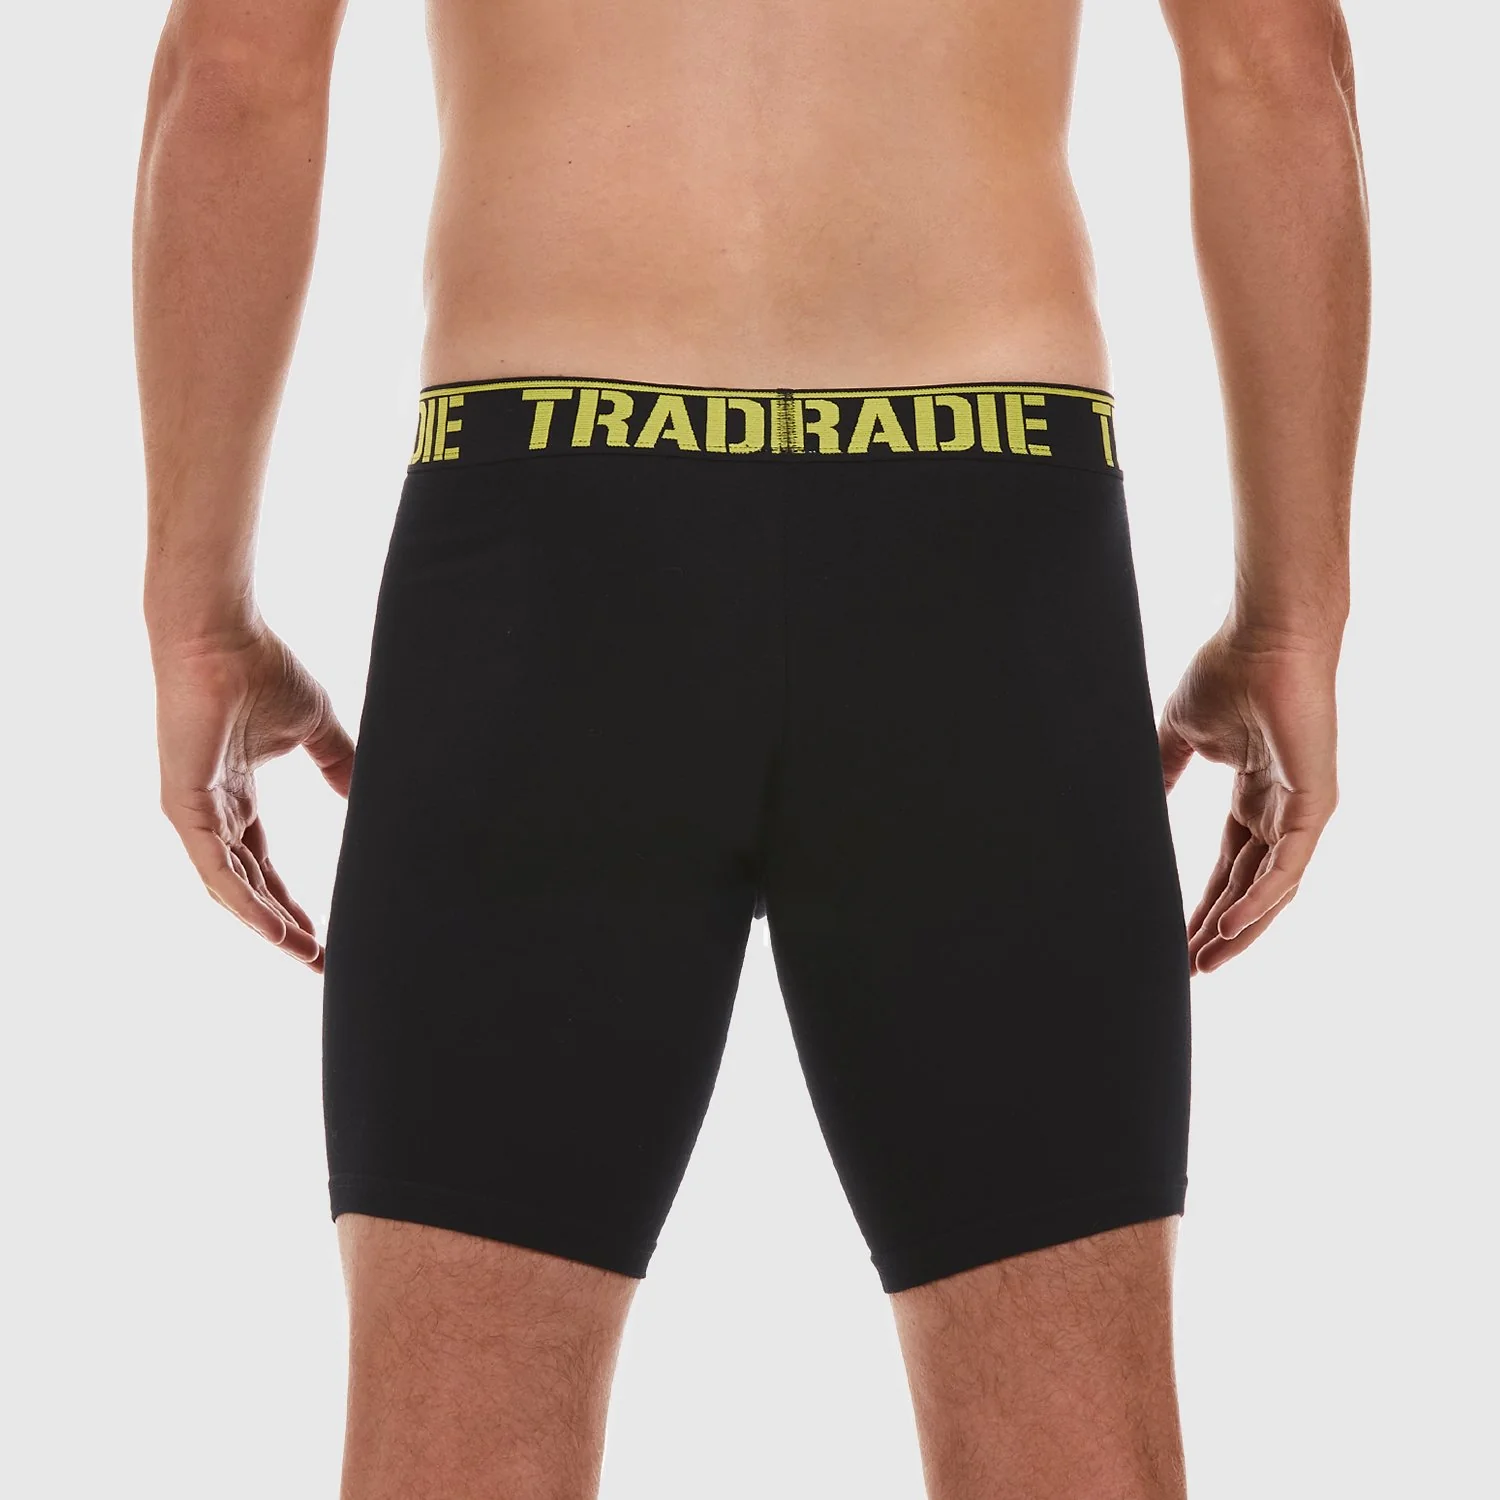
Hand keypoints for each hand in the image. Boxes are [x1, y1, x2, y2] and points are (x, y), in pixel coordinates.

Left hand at [154, 625, 353, 971]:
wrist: (222, 635)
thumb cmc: (260, 668)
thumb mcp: (317, 728)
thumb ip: (340, 763)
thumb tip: (369, 794)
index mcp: (236, 797)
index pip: (263, 867)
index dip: (294, 903)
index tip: (328, 933)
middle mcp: (213, 812)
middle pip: (249, 888)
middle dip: (284, 927)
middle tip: (322, 959)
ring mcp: (195, 812)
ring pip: (231, 889)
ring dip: (267, 926)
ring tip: (305, 954)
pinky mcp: (185, 806)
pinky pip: (215, 869)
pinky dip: (245, 902)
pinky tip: (274, 928)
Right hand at [1158, 628, 1338, 973]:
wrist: (1261, 638)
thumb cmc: (1226, 671)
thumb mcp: (1179, 734)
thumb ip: (1163, 771)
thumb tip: (1138, 801)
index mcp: (1253, 796)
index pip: (1229, 866)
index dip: (1204, 903)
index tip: (1176, 936)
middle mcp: (1280, 809)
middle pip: (1250, 889)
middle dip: (1219, 930)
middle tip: (1188, 967)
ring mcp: (1301, 809)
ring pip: (1271, 890)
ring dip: (1239, 930)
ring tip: (1205, 961)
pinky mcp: (1314, 803)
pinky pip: (1287, 868)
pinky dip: (1260, 901)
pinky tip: (1228, 927)